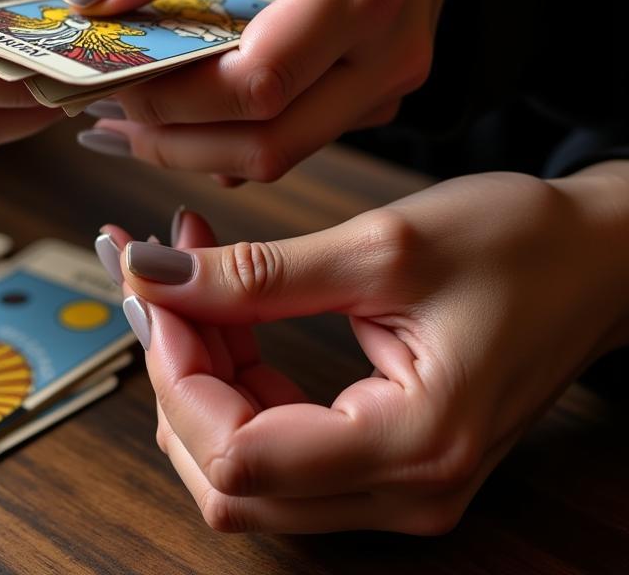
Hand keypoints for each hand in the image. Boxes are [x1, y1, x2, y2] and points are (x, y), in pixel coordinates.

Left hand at [65, 0, 455, 180]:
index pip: (257, 83)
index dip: (173, 98)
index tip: (109, 77)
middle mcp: (387, 51)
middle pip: (269, 142)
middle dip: (176, 140)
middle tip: (107, 113)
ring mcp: (390, 79)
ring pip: (283, 153)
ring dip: (200, 147)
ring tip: (133, 118)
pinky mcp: (379, 89)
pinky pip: (301, 137)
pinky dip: (237, 137)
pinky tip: (187, 115)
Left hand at [102, 165, 628, 532]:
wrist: (595, 261)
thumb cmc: (517, 245)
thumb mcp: (380, 246)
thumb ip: (256, 273)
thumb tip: (151, 275)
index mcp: (412, 447)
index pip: (239, 455)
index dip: (175, 372)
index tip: (154, 287)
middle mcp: (402, 492)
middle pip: (228, 476)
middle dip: (174, 373)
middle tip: (159, 277)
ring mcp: (393, 484)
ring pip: (242, 465)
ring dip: (198, 373)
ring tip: (190, 278)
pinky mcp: (384, 457)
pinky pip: (277, 441)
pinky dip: (235, 378)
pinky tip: (225, 308)